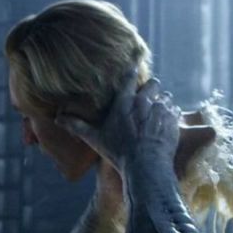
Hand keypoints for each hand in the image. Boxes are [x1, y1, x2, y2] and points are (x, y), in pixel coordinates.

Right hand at [56, 70, 180, 172]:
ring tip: (157, 113)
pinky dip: (171, 114)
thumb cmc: (118, 153)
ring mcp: (160, 109)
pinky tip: (165, 123)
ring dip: (162, 102)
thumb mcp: (95, 139)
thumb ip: (77, 126)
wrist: (145, 165)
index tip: (134, 67)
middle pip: (153, 83)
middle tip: (147, 99)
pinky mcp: (172, 120)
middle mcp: (143, 102)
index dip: (132, 71)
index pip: (129, 78)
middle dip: (151, 89)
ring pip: (165, 96)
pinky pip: (174, 110)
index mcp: (124, 102)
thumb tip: (57, 118)